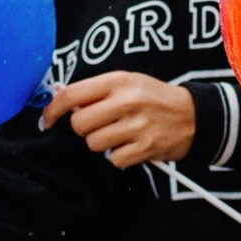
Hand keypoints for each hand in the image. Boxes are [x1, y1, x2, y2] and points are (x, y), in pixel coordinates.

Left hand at [40, 72, 195, 167]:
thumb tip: (58, 97)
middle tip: (101, 125)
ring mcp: (137, 125)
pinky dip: (120, 157)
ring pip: (94, 144)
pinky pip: (114, 160)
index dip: (53, 110)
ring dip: (103, 144)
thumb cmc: (153, 98)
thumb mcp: (127, 83)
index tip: (47, 120)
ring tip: (120, 134)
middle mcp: (127, 101)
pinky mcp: (146, 147)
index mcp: (118, 81)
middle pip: (79, 124)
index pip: (72, 95)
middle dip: (85, 129)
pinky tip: (133, 146)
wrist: (194, 116)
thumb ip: (95, 90)